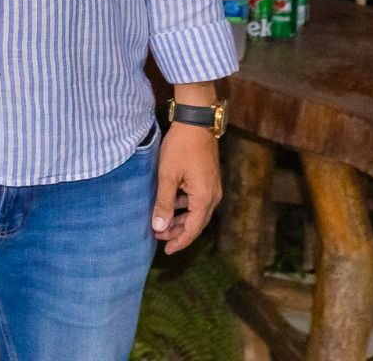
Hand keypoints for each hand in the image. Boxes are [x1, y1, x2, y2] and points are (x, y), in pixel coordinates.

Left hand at [150, 122, 221, 254]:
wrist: (196, 121)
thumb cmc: (181, 147)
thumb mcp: (168, 176)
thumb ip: (164, 203)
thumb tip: (159, 228)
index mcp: (204, 198)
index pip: (193, 229)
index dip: (179, 241)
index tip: (166, 250)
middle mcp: (213, 196)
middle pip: (197, 223)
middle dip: (179, 232)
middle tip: (159, 238)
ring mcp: (212, 187)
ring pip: (197, 212)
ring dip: (181, 219)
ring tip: (163, 224)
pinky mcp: (208, 179)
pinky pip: (198, 200)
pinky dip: (185, 207)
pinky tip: (171, 204)